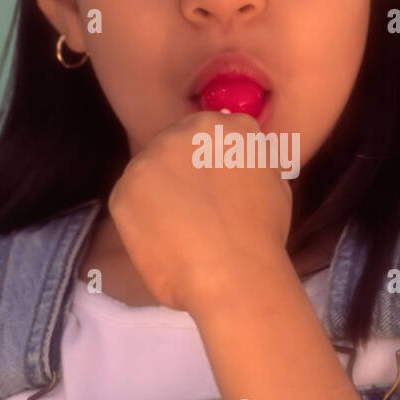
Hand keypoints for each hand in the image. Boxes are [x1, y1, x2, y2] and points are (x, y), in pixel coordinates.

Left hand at [107, 110, 292, 313]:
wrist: (232, 272)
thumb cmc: (262, 236)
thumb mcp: (276, 183)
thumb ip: (251, 161)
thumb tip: (238, 162)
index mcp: (223, 126)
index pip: (211, 133)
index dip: (211, 163)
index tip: (215, 188)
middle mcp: (182, 132)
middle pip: (176, 147)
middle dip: (183, 173)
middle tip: (197, 211)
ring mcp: (148, 159)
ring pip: (150, 172)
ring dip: (160, 194)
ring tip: (181, 230)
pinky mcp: (123, 190)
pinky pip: (130, 201)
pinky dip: (142, 220)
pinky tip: (164, 240)